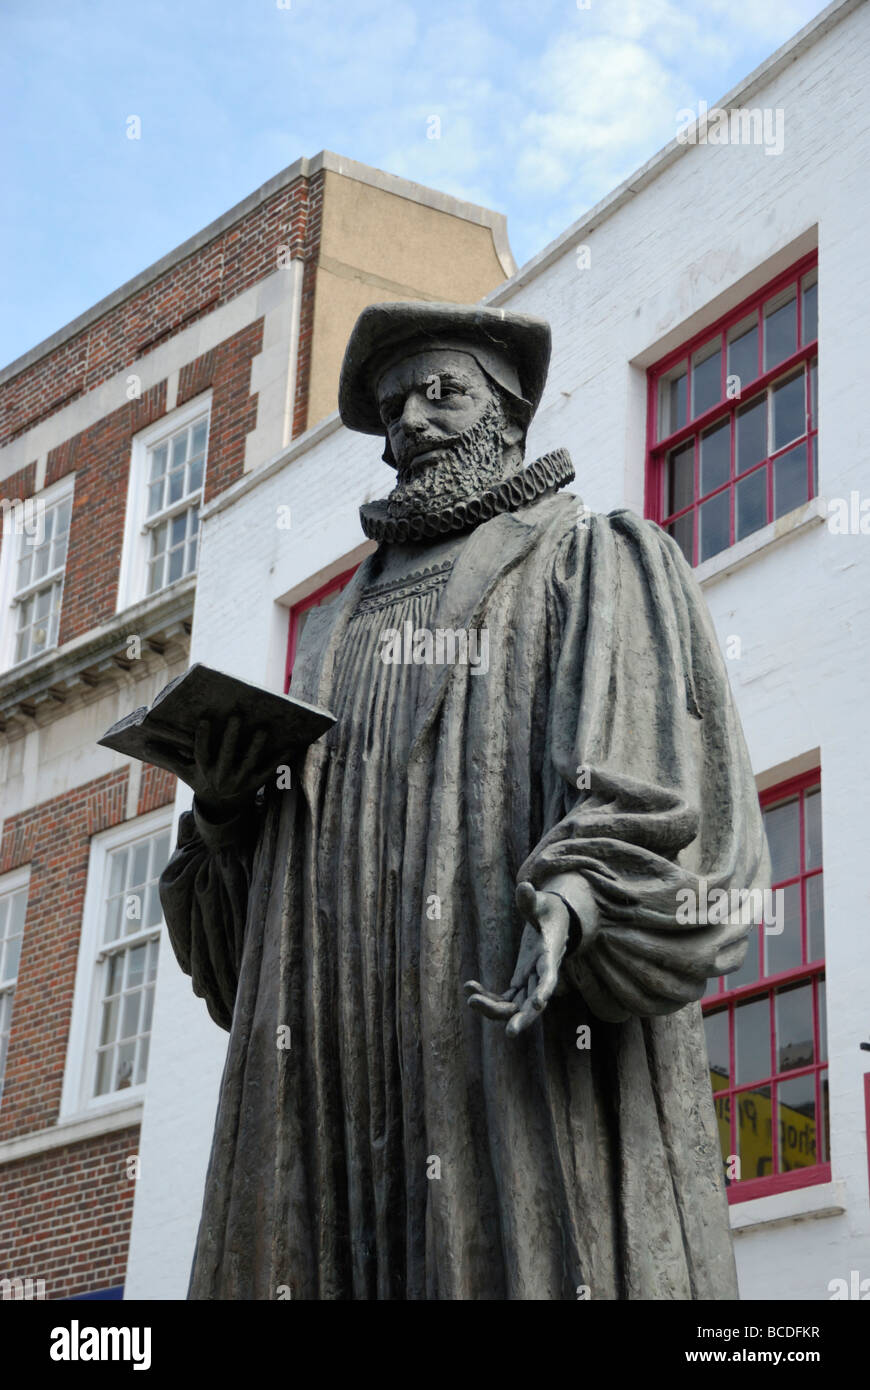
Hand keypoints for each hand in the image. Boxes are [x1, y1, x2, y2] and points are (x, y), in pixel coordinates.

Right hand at [142, 715, 278, 820]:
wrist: (222, 808)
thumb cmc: (202, 780)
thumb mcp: (185, 771)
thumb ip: (168, 756)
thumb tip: (144, 742)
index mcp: (203, 772)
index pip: (200, 754)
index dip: (202, 738)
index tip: (203, 719)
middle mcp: (221, 778)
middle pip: (226, 756)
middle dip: (231, 736)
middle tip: (237, 715)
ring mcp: (239, 782)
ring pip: (249, 763)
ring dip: (256, 747)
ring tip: (263, 729)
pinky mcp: (256, 784)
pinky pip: (268, 772)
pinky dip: (279, 761)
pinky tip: (289, 747)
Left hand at [464, 881, 572, 1036]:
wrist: (556, 921)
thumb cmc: (549, 910)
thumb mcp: (543, 903)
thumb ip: (531, 900)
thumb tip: (524, 886)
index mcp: (550, 955)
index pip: (549, 977)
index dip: (544, 990)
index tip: (538, 1005)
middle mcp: (542, 974)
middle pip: (534, 1003)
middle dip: (522, 1018)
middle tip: (509, 1033)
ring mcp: (531, 981)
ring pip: (516, 1006)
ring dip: (495, 1009)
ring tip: (471, 1000)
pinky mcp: (521, 981)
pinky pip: (505, 998)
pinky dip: (488, 996)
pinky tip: (469, 986)